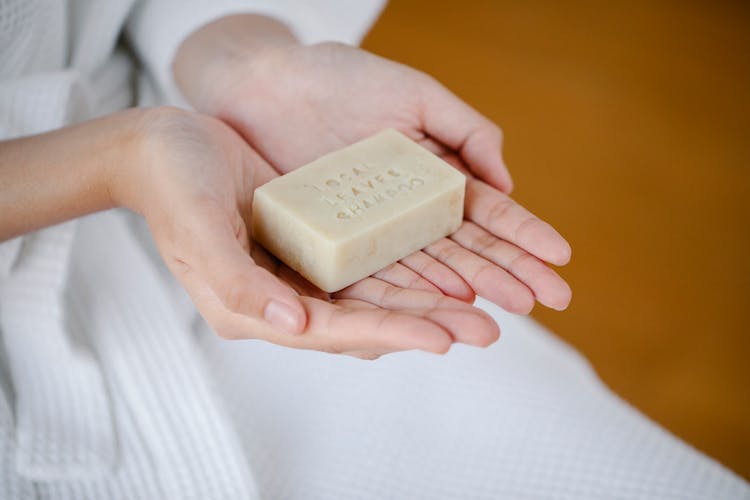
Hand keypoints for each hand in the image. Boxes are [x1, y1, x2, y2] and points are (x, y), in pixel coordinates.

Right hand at [115, 107, 497, 356]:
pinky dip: (407, 272)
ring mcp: (301, 275)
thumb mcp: (198, 232)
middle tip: (487, 329)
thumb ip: (241, 286)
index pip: (334, 331)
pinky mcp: (313, 245)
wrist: (163, 148)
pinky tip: (446, 271)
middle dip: (427, 325)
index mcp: (253, 310)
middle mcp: (284, 301)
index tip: (444, 338)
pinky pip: (369, 266)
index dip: (390, 334)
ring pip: (377, 298)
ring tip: (483, 308)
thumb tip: (297, 325)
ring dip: (429, 303)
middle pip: (368, 322)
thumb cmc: (173, 186)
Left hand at [175, 25, 571, 311]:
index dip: (524, 235)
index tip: (561, 259)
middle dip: (509, 273)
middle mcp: (410, 210)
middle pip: (466, 248)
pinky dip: (411, 292)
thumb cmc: (340, 78)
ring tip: (502, 318)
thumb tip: (509, 183)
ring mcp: (375, 231)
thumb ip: (466, 131)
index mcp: (434, 173)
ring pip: (428, 269)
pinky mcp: (337, 245)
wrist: (265, 85)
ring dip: (467, 294)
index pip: (487, 212)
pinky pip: (377, 273)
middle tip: (551, 300)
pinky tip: (443, 308)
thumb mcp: (415, 93)